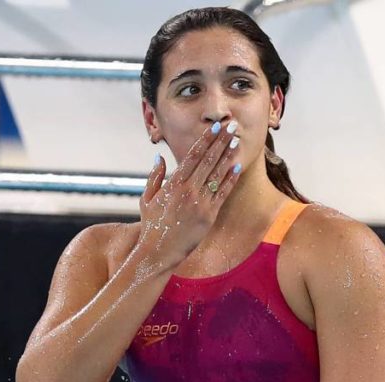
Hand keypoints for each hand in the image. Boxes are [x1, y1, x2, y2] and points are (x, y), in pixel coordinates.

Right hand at [137, 120, 242, 271]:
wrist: (158, 252)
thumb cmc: (151, 225)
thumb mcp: (147, 198)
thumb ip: (154, 177)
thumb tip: (159, 157)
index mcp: (173, 183)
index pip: (193, 155)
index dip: (206, 139)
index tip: (214, 127)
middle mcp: (188, 190)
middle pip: (208, 160)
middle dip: (221, 141)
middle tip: (232, 126)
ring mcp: (200, 202)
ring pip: (217, 174)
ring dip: (228, 156)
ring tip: (237, 141)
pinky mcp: (209, 215)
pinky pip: (222, 193)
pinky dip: (230, 180)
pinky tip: (237, 168)